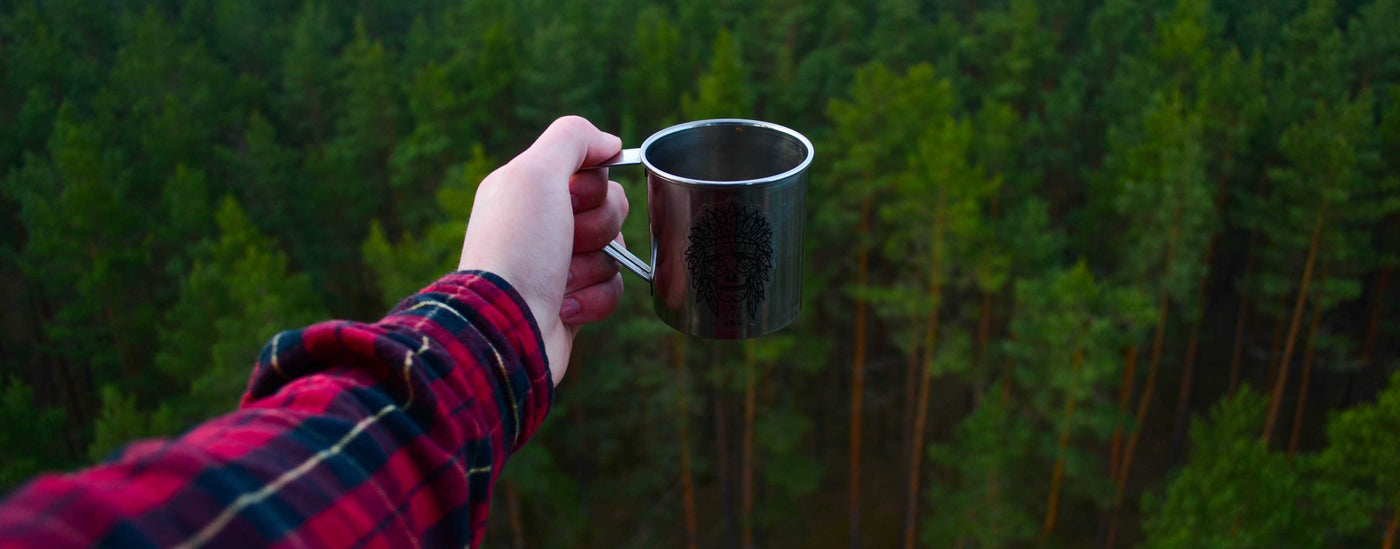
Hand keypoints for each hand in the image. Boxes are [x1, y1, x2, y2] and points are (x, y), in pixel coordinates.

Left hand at [458, 116, 627, 385]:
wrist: (507, 327)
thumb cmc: (517, 248)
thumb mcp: (535, 173)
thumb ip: (572, 138)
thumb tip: (610, 142)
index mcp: (527, 189)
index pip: (590, 168)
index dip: (592, 183)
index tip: (571, 197)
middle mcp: (541, 223)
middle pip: (610, 206)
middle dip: (598, 226)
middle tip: (568, 240)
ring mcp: (557, 265)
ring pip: (613, 250)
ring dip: (592, 266)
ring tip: (560, 281)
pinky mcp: (572, 302)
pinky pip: (612, 288)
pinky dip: (594, 298)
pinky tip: (564, 306)